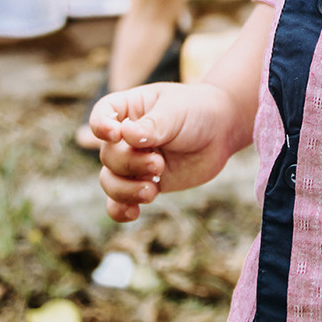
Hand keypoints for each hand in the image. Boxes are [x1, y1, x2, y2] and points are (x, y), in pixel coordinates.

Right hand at [91, 82, 246, 221]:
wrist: (220, 131)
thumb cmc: (196, 111)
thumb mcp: (175, 111)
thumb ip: (152, 125)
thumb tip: (125, 135)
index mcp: (128, 109)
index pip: (100, 116)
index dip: (100, 127)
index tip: (116, 134)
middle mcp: (123, 138)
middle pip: (107, 155)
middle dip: (129, 163)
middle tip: (158, 164)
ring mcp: (132, 162)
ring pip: (109, 181)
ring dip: (126, 190)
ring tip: (151, 190)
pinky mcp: (143, 183)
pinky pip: (120, 202)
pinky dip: (121, 209)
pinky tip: (134, 213)